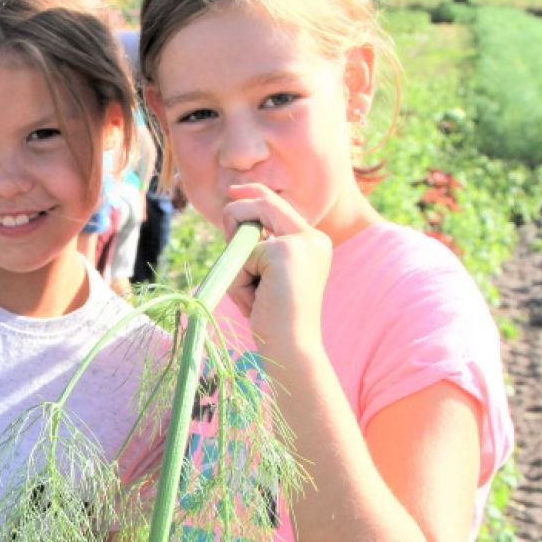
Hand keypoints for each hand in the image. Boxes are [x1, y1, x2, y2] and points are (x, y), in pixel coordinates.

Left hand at [221, 183, 332, 356]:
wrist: (292, 349)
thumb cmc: (274, 320)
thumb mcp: (264, 276)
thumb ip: (256, 248)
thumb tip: (234, 219)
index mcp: (312, 242)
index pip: (278, 205)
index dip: (253, 194)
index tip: (233, 192)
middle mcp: (313, 238)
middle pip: (265, 202)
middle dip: (236, 215)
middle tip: (228, 239)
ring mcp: (302, 242)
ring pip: (248, 233)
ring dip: (239, 265)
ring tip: (253, 294)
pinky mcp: (286, 251)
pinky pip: (243, 256)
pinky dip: (240, 280)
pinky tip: (256, 300)